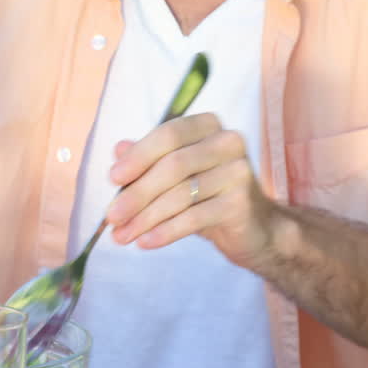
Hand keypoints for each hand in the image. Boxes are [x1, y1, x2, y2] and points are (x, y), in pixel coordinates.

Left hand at [104, 113, 281, 267]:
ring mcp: (238, 172)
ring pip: (181, 194)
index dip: (139, 155)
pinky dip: (166, 231)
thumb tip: (118, 149)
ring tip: (122, 235)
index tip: (113, 178)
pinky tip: (146, 241)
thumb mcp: (177, 174)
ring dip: (146, 217)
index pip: (169, 134)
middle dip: (137, 193)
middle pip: (173, 165)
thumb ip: (150, 159)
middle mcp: (228, 142)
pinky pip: (194, 217)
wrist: (254, 228)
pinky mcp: (241, 203)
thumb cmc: (209, 195)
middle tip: (112, 216)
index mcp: (209, 126)